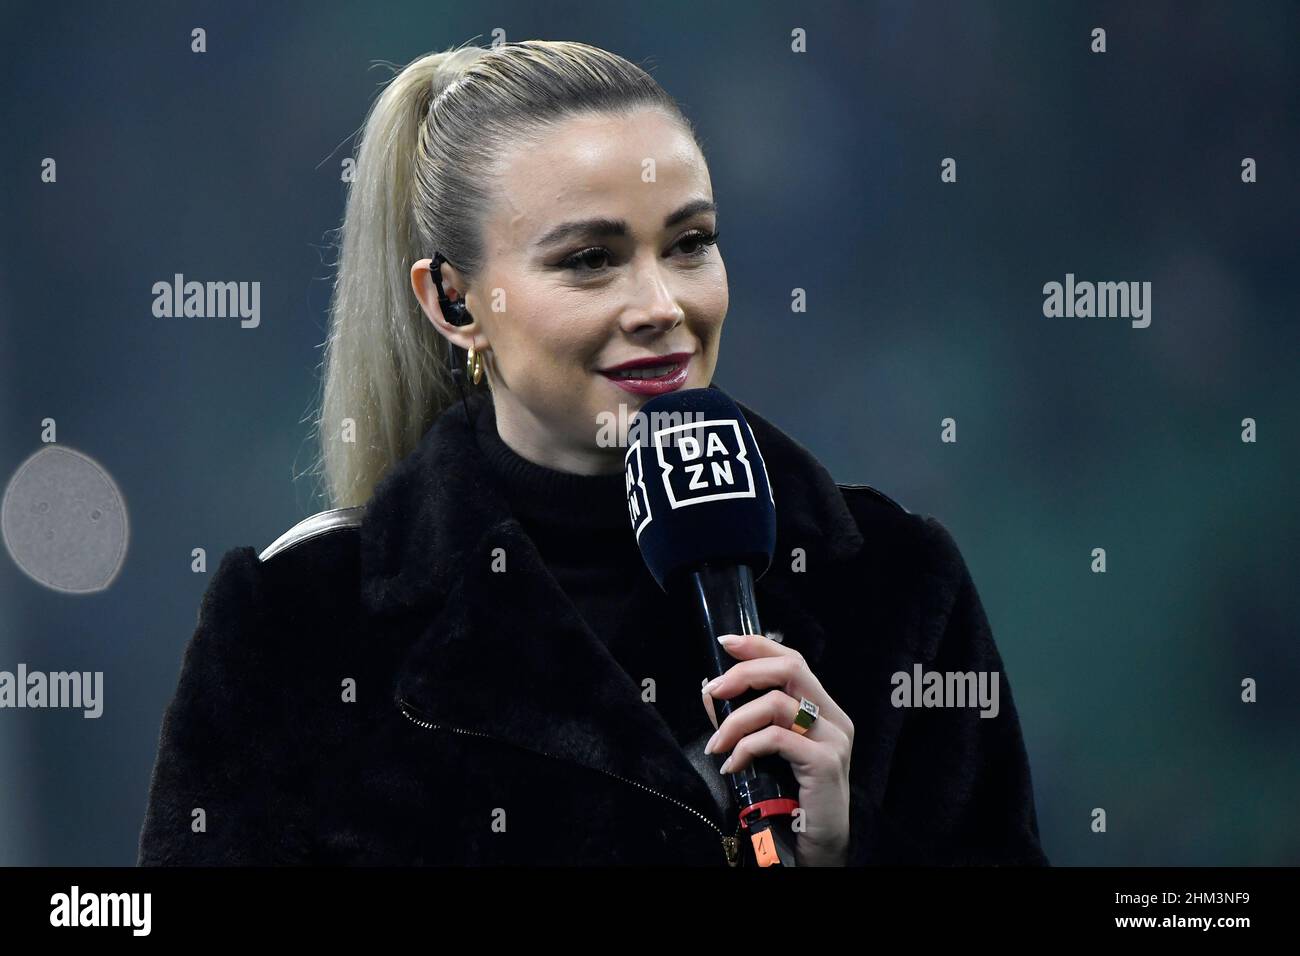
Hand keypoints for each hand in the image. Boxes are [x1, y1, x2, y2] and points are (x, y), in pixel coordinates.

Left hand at [700, 632, 852, 865]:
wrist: (816, 846)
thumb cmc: (791, 800)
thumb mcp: (771, 752)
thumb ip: (752, 721)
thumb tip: (712, 693)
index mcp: (823, 710)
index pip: (793, 661)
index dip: (759, 646)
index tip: (725, 642)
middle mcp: (835, 718)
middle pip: (790, 669)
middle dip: (743, 674)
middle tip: (711, 692)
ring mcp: (834, 740)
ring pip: (777, 704)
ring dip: (735, 721)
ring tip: (716, 746)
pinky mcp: (825, 763)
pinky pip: (776, 739)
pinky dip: (746, 747)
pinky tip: (732, 765)